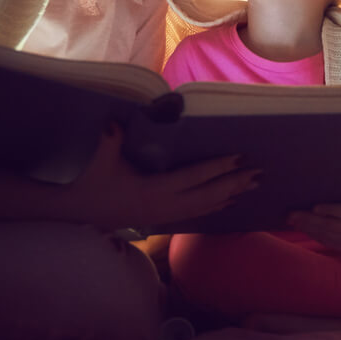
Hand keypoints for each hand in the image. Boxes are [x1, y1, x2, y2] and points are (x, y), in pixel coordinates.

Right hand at [64, 124, 258, 230]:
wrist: (82, 215)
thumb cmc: (93, 185)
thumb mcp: (101, 162)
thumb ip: (110, 140)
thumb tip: (114, 121)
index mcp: (155, 190)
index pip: (193, 178)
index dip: (217, 168)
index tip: (239, 157)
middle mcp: (166, 206)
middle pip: (208, 195)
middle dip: (235, 183)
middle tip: (258, 172)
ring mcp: (167, 215)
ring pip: (207, 206)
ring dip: (231, 194)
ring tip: (253, 185)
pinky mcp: (165, 218)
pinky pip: (198, 214)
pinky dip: (217, 205)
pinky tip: (231, 200)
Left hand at [287, 187, 340, 251]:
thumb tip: (317, 180)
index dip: (329, 209)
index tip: (314, 207)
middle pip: (329, 224)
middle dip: (308, 219)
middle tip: (292, 214)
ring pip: (323, 234)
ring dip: (306, 227)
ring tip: (292, 219)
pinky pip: (323, 240)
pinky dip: (310, 233)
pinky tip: (300, 225)